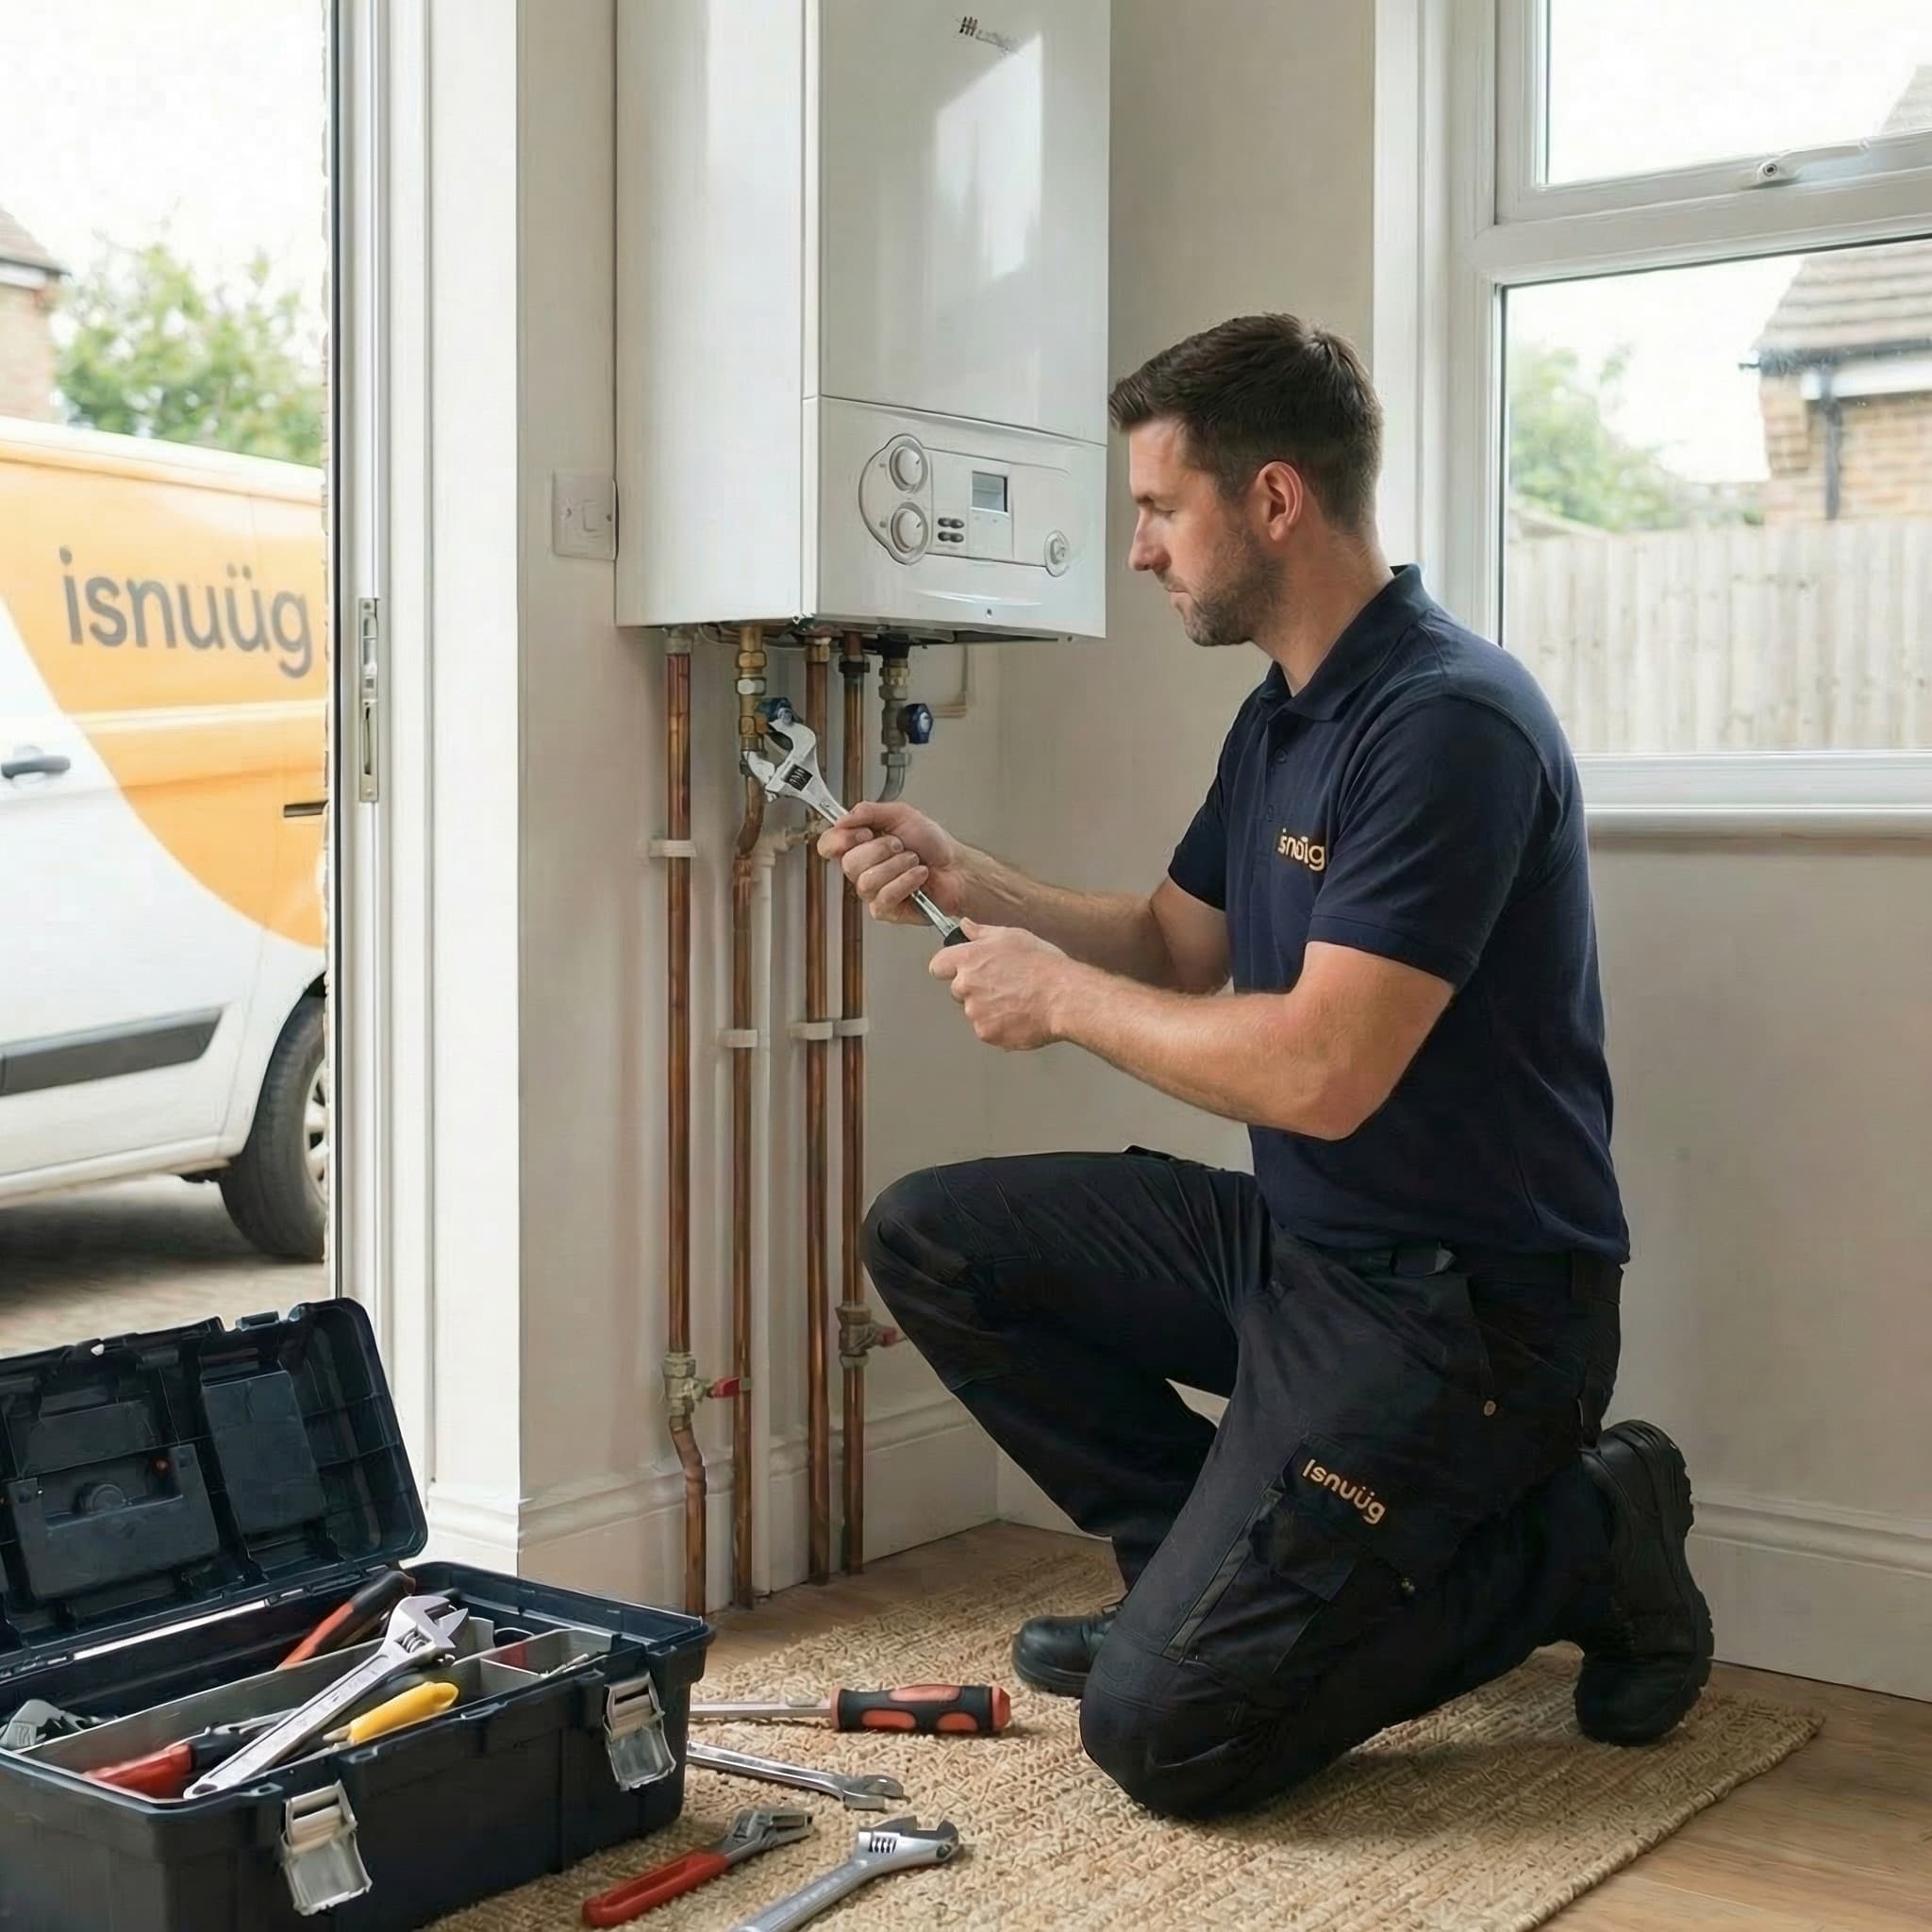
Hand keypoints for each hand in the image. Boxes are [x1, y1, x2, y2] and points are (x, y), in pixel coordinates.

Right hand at [817, 801, 966, 927]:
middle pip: (848, 863)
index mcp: (860, 845)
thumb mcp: (901, 814)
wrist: (956, 867)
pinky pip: (884, 897)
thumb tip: (843, 817)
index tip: (863, 832)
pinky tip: (919, 877)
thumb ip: (869, 811)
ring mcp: (872, 892)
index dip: (840, 839)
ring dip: (897, 865)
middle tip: (900, 846)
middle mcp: (862, 869)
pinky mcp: (885, 910)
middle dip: (880, 849)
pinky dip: (906, 882)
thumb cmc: (932, 844)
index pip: (828, 845)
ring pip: (866, 881)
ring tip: (914, 861)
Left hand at [929, 920, 1072, 1050]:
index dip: (949, 967)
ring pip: (974, 1011)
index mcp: (968, 959)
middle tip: (1003, 985)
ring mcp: (975, 1012)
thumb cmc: (1044, 966)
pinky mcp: (986, 1033)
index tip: (960, 969)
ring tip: (1016, 1000)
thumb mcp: (1013, 936)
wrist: (1064, 997)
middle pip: (957, 990)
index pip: (938, 965)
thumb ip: (982, 932)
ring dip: (988, 1008)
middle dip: (974, 989)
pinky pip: (987, 1030)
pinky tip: (1019, 1015)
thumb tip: (965, 926)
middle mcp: (966, 986)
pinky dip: (999, 1026)